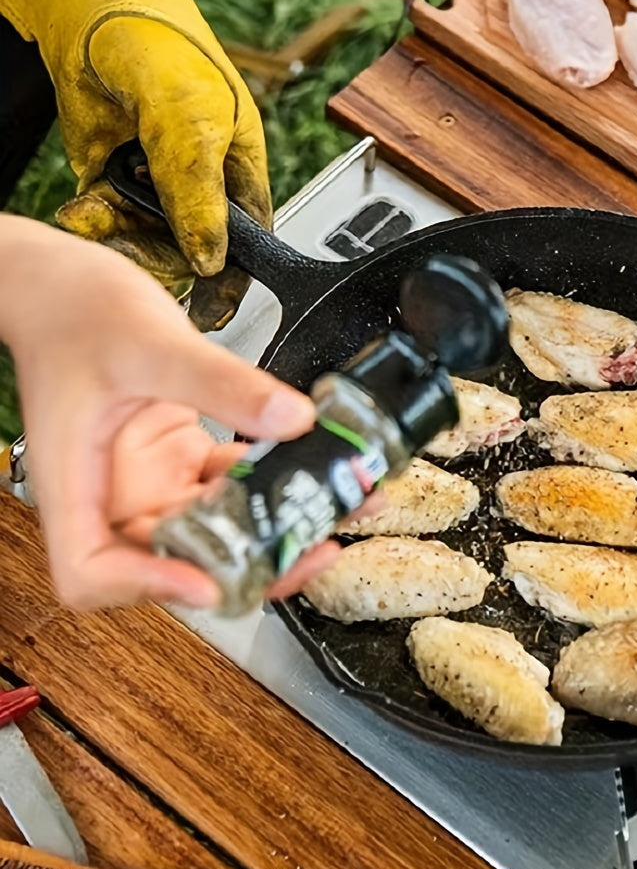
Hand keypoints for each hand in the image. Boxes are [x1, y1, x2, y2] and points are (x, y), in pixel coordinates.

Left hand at [0, 0, 268, 328]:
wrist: (89, 12)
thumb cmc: (165, 48)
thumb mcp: (193, 121)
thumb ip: (201, 193)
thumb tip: (211, 258)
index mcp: (242, 177)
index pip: (249, 247)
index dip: (231, 282)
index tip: (209, 312)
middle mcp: (202, 191)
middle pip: (191, 255)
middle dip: (160, 256)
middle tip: (132, 245)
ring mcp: (156, 191)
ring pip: (145, 246)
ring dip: (118, 239)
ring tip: (96, 213)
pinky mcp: (114, 188)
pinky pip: (109, 227)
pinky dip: (93, 225)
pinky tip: (84, 209)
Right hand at [0, 216, 337, 610]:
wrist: (67, 283)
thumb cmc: (73, 309)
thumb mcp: (152, 343)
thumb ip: (222, 383)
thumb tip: (292, 418)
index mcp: (77, 482)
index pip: (90, 570)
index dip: (147, 586)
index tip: (208, 580)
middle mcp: (114, 494)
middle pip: (173, 562)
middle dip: (247, 563)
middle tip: (311, 549)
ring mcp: (151, 480)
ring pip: (216, 529)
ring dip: (276, 527)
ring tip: (337, 507)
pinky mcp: (180, 458)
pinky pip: (232, 486)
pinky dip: (275, 485)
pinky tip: (318, 469)